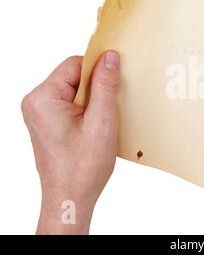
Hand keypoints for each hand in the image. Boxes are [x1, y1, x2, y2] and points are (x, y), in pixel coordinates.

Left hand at [21, 51, 119, 233]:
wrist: (71, 197)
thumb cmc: (82, 167)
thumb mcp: (101, 121)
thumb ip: (105, 85)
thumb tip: (110, 57)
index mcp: (43, 98)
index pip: (74, 64)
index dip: (98, 69)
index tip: (116, 78)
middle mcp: (36, 102)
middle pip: (74, 77)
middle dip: (96, 88)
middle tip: (110, 108)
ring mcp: (41, 113)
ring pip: (74, 91)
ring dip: (93, 100)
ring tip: (102, 121)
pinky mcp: (48, 122)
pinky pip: (71, 103)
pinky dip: (88, 109)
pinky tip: (96, 125)